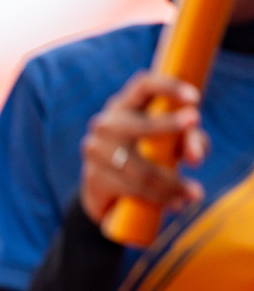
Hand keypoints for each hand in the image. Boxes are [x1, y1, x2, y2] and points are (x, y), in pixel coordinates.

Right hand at [79, 72, 207, 224]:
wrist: (104, 190)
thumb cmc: (147, 156)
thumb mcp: (172, 144)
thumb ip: (190, 142)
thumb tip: (195, 159)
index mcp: (126, 105)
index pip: (144, 86)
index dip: (169, 88)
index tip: (196, 100)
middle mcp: (105, 124)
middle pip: (137, 126)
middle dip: (168, 129)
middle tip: (197, 150)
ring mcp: (95, 151)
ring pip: (138, 168)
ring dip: (170, 184)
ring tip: (193, 194)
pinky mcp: (93, 178)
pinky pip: (130, 189)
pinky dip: (157, 198)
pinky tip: (177, 204)